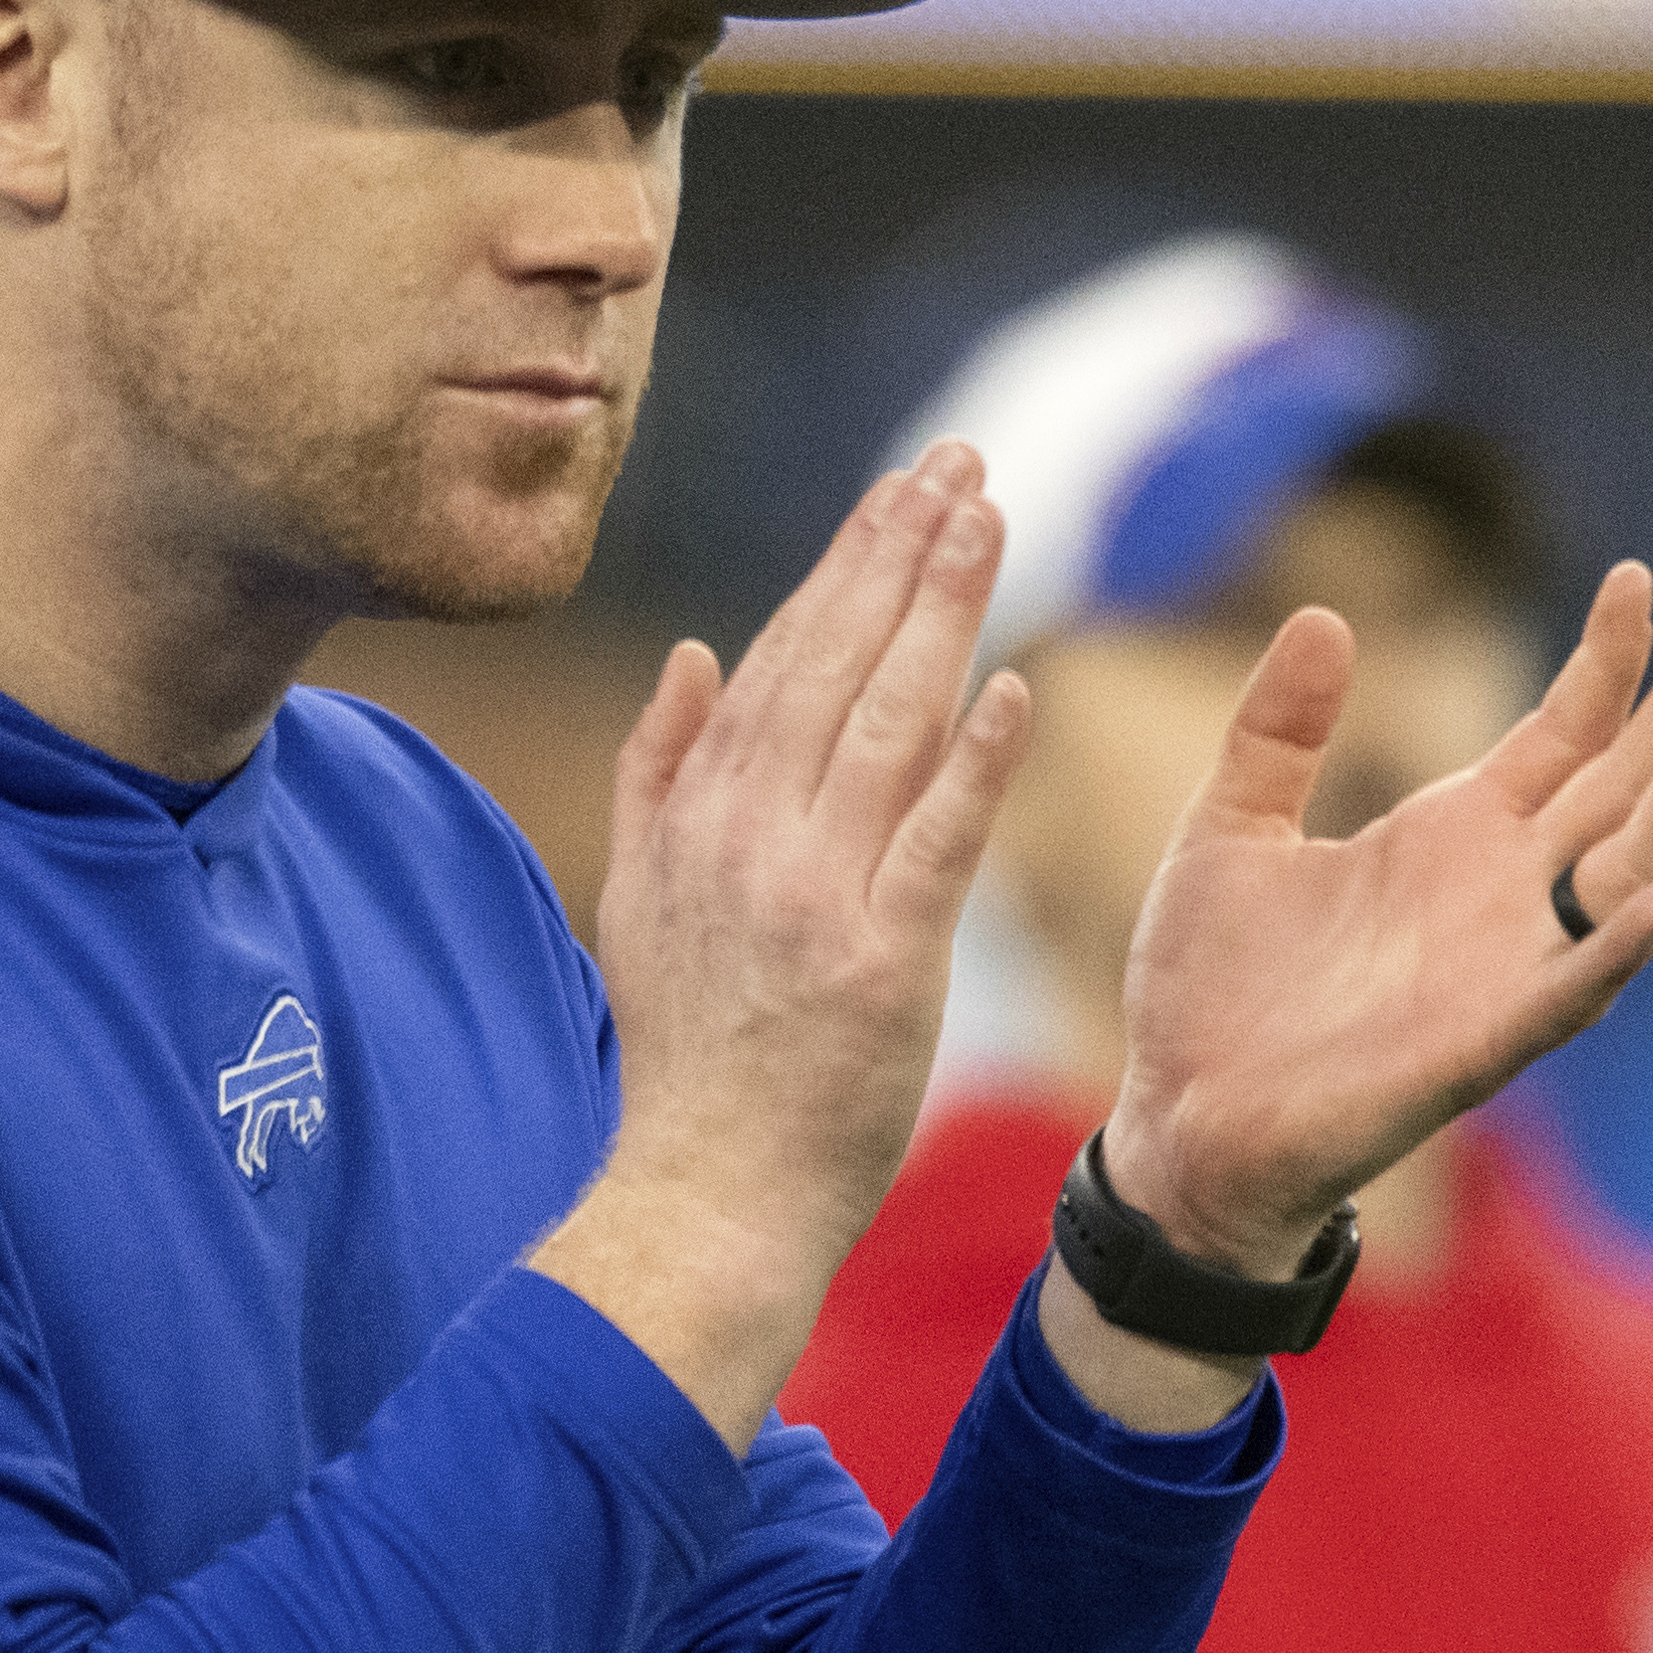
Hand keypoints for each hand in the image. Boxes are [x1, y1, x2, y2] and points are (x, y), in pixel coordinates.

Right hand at [530, 442, 1031, 1448]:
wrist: (705, 1190)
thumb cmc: (689, 1054)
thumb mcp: (638, 900)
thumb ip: (657, 771)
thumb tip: (692, 653)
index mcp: (699, 815)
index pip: (782, 656)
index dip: (848, 562)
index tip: (903, 485)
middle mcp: (749, 838)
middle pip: (836, 664)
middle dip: (903, 551)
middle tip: (965, 461)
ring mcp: (814, 898)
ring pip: (887, 725)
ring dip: (943, 613)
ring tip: (993, 520)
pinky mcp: (882, 965)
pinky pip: (935, 845)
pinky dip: (974, 764)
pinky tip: (1014, 687)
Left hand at [1100, 562, 1652, 1277]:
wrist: (1177, 1119)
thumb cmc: (1213, 989)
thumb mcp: (1229, 830)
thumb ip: (1279, 731)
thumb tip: (1324, 614)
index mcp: (1449, 836)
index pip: (1562, 734)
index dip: (1606, 661)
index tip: (1638, 577)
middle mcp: (1499, 896)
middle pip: (1624, 783)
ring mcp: (1501, 970)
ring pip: (1628, 873)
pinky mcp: (1477, 1047)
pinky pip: (1567, 996)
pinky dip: (1615, 951)